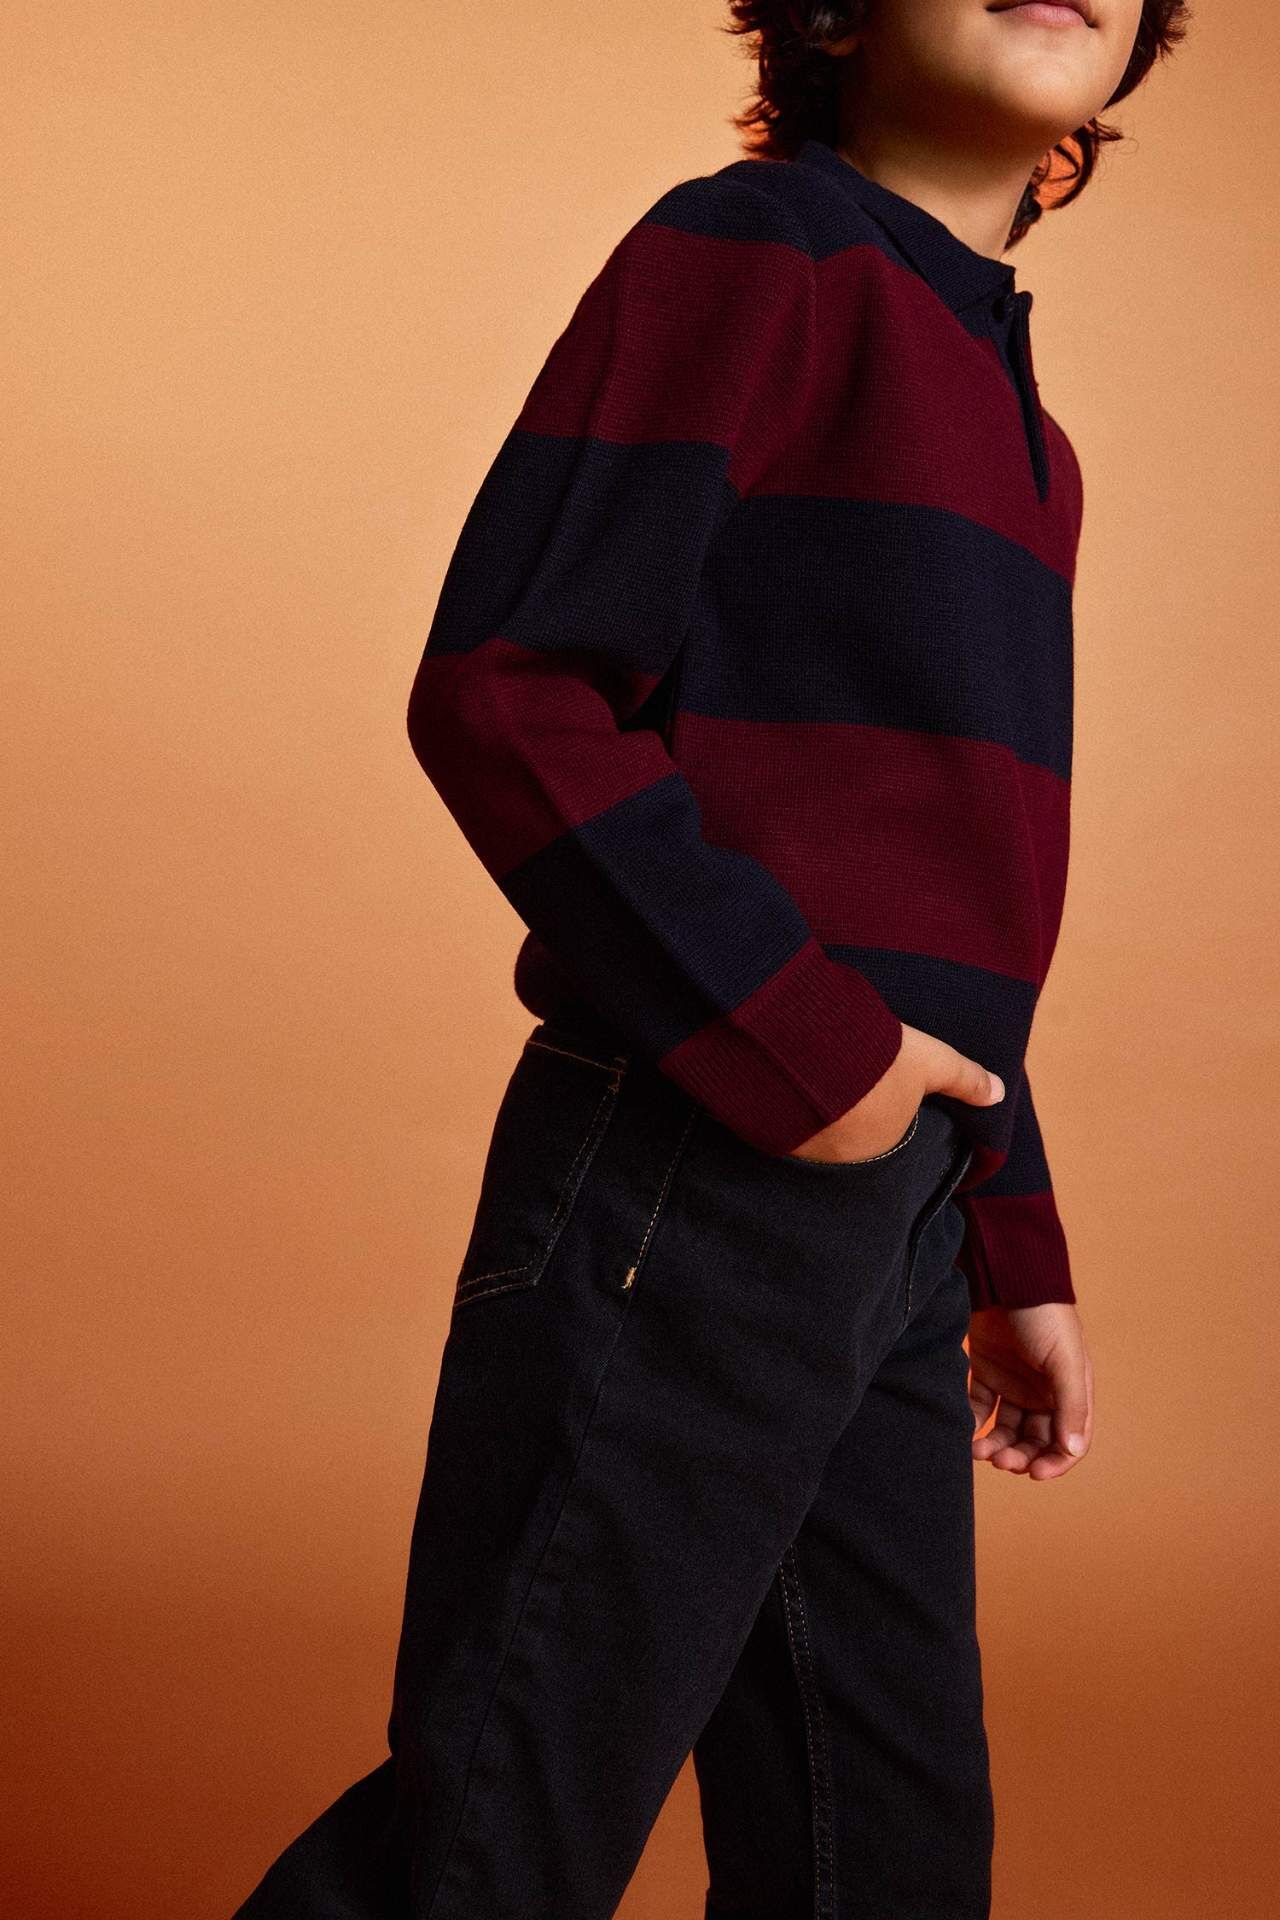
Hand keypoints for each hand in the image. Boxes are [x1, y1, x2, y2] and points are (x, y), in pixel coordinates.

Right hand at [786, 1022, 1004, 1163]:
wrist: (809, 1047)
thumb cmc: (876, 1060)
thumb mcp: (929, 1061)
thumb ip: (964, 1079)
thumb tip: (999, 1094)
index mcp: (882, 1147)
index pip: (886, 1140)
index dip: (884, 1117)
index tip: (877, 1096)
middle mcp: (842, 1160)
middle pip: (848, 1141)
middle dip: (848, 1120)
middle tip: (844, 1086)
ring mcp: (801, 1148)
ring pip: (812, 1134)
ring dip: (813, 1115)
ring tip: (811, 1080)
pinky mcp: (768, 1131)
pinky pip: (780, 1124)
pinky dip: (783, 1108)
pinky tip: (783, 1082)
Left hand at [967, 1302, 1093, 1478]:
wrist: (1005, 1275)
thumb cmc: (1044, 1314)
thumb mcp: (1065, 1359)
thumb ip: (1071, 1404)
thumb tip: (1072, 1450)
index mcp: (1070, 1390)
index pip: (1068, 1440)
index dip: (1054, 1462)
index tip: (1033, 1474)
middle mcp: (1043, 1391)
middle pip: (1035, 1440)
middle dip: (1020, 1456)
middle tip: (1000, 1461)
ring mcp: (1013, 1382)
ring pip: (1006, 1429)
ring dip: (996, 1446)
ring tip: (978, 1451)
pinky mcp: (985, 1371)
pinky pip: (979, 1408)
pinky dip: (973, 1424)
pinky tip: (964, 1432)